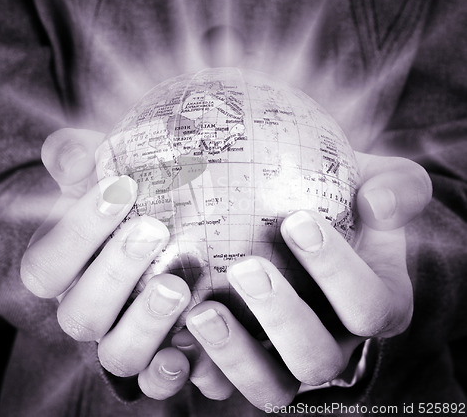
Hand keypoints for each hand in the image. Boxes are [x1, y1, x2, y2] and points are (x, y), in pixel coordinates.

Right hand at [20, 128, 191, 398]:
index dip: (78, 230)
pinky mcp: (159, 358)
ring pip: (118, 354)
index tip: (120, 188)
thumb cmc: (127, 202)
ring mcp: (121, 339)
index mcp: (63, 272)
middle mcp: (86, 311)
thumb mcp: (101, 175)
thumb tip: (74, 152)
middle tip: (154, 229)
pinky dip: (172, 372)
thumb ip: (79, 160)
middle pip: (81, 314)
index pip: (47, 265)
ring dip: (145, 324)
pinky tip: (193, 350)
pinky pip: (157, 381)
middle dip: (115, 272)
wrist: (161, 235)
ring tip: (177, 286)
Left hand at [175, 152, 431, 408]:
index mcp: (375, 306)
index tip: (297, 220)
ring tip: (201, 310)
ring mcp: (287, 362)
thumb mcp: (376, 183)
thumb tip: (378, 202)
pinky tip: (172, 338)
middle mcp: (333, 344)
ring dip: (234, 353)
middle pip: (316, 357)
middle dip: (282, 316)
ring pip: (270, 386)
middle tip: (245, 267)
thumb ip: (397, 187)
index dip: (338, 271)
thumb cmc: (339, 202)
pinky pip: (222, 386)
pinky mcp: (246, 366)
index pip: (368, 305)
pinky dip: (198, 369)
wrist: (301, 224)